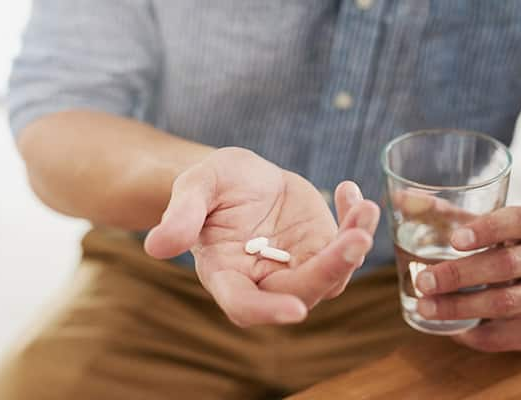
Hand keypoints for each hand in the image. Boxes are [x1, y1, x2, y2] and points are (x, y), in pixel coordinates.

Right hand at [144, 148, 379, 326]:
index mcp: (226, 274)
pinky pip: (346, 245)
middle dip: (330, 269)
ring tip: (364, 208)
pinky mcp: (320, 248)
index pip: (244, 304)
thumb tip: (156, 246)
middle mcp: (264, 280)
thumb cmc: (212, 185)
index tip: (295, 309)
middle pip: (300, 290)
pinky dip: (355, 222)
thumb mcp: (195, 186)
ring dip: (353, 245)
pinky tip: (350, 191)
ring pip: (333, 274)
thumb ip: (182, 214)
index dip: (267, 311)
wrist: (240, 177)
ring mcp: (297, 266)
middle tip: (355, 239)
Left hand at [414, 206, 520, 351]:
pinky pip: (504, 334)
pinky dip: (472, 333)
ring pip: (505, 302)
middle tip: (423, 281)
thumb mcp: (481, 226)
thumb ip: (442, 212)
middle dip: (460, 275)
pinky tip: (448, 329)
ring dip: (460, 307)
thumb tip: (399, 198)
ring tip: (425, 307)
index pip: (520, 221)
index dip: (487, 229)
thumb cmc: (503, 247)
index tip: (454, 239)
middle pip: (507, 265)